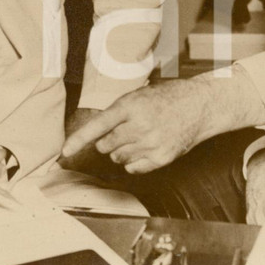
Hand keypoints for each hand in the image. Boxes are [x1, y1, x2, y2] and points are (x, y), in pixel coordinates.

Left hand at [61, 69, 264, 173]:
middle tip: (124, 131)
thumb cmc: (167, 98)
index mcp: (130, 106)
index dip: (78, 140)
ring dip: (121, 151)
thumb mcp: (139, 96)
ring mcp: (151, 144)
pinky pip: (132, 168)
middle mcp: (139, 126)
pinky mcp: (161, 158)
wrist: (200, 106)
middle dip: (108, 141)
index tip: (64, 152)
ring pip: (117, 158)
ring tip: (139, 137)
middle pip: (105, 145)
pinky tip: (146, 148)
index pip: (97, 126)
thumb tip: (96, 135)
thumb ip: (118, 113)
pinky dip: (133, 162)